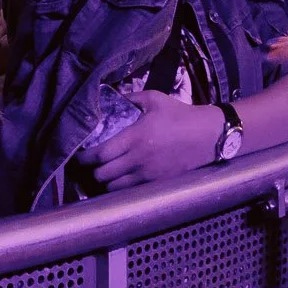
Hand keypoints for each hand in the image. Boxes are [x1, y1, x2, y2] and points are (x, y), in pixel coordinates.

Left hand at [79, 91, 225, 187]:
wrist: (210, 136)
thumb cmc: (182, 115)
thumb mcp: (155, 99)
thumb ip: (131, 97)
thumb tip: (113, 95)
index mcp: (134, 138)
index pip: (99, 155)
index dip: (84, 158)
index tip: (78, 155)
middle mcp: (138, 159)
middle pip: (103, 174)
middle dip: (92, 171)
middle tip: (89, 164)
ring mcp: (148, 174)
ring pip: (115, 187)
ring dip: (105, 181)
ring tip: (104, 173)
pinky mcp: (158, 183)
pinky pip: (131, 191)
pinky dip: (121, 188)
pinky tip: (120, 179)